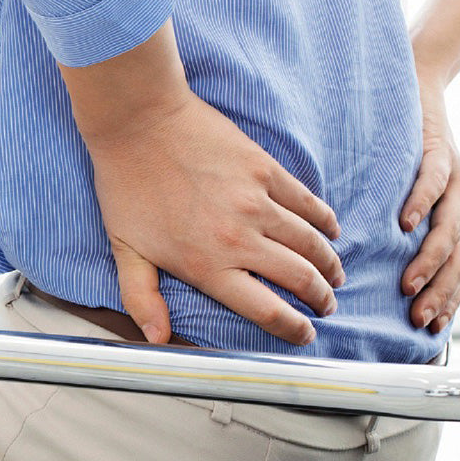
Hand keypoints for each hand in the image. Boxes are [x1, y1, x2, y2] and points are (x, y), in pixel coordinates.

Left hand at [83, 91, 344, 346]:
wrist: (137, 122)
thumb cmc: (126, 185)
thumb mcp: (125, 250)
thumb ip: (142, 297)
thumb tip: (157, 338)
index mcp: (207, 265)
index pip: (266, 310)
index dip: (292, 328)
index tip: (304, 335)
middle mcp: (238, 239)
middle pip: (299, 279)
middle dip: (320, 298)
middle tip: (326, 306)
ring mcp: (255, 202)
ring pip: (309, 242)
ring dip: (329, 264)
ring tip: (334, 276)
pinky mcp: (264, 169)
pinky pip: (306, 201)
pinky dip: (325, 220)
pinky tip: (332, 230)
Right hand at [399, 75, 459, 332]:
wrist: (417, 81)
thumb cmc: (398, 141)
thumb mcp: (395, 192)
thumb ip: (387, 226)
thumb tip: (358, 261)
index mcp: (445, 217)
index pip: (454, 270)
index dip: (445, 301)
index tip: (427, 330)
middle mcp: (456, 202)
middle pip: (456, 259)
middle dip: (438, 293)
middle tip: (417, 318)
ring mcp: (452, 178)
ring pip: (448, 228)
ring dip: (430, 261)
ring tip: (410, 283)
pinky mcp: (440, 150)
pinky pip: (434, 181)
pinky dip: (420, 203)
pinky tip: (404, 222)